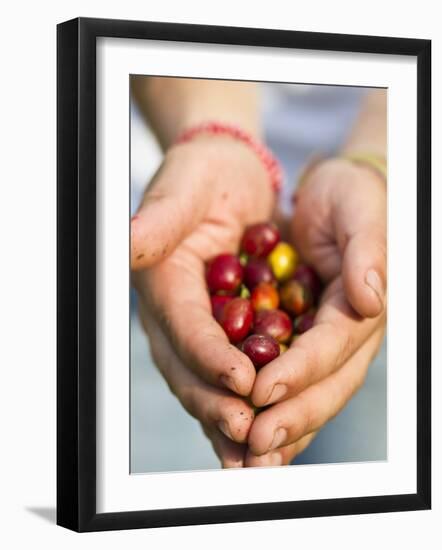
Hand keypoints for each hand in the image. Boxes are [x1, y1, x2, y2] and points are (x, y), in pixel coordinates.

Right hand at [132, 136, 274, 466]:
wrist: (222, 176)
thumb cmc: (203, 177)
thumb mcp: (184, 189)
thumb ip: (159, 219)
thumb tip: (127, 243)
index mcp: (163, 282)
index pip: (183, 327)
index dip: (209, 357)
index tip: (241, 381)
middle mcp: (175, 313)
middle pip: (191, 369)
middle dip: (219, 403)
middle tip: (250, 434)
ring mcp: (196, 327)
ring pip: (208, 383)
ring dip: (230, 421)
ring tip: (259, 455)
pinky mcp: (221, 331)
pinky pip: (231, 376)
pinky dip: (246, 407)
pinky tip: (269, 436)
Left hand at [245, 158, 386, 465]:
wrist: (335, 195)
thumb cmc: (351, 196)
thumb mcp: (361, 209)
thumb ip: (369, 251)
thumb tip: (372, 300)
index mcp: (365, 307)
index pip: (333, 347)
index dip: (300, 371)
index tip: (262, 392)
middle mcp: (349, 335)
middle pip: (324, 385)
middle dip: (290, 416)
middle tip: (253, 447)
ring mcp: (327, 342)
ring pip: (308, 395)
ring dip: (280, 429)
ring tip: (247, 459)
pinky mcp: (303, 341)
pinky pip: (288, 382)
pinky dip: (269, 410)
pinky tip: (242, 435)